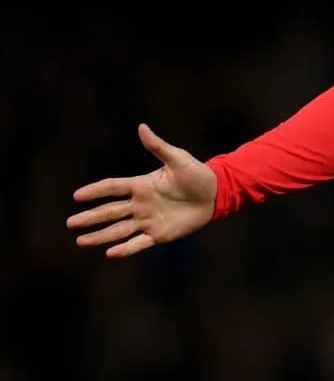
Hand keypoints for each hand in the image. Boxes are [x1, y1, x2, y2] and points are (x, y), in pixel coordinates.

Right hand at [67, 123, 217, 257]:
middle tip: (70, 223)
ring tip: (80, 241)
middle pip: (110, 212)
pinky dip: (126, 249)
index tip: (77, 196)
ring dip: (100, 236)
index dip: (95, 191)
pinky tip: (111, 253)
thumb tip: (142, 127)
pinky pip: (139, 243)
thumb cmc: (197, 173)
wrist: (216, 193)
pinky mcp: (159, 234)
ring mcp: (148, 220)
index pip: (112, 187)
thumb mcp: (177, 159)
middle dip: (90, 218)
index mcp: (141, 185)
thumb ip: (158, 146)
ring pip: (119, 230)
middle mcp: (140, 204)